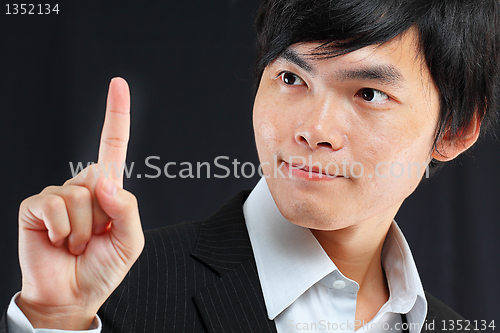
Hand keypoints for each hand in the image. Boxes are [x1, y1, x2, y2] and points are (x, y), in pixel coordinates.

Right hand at [17, 78, 144, 329]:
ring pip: (80, 197)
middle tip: (93, 239)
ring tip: (74, 244)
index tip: (118, 83)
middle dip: (103, 217)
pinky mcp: (36, 205)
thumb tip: (103, 179)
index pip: (113, 147)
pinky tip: (58, 241)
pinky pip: (55, 206)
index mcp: (107, 191)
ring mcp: (58, 194)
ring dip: (82, 230)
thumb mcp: (130, 241)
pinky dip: (62, 230)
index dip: (116, 115)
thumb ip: (126, 208)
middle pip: (101, 180)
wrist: (71, 295)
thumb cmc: (102, 267)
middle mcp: (82, 186)